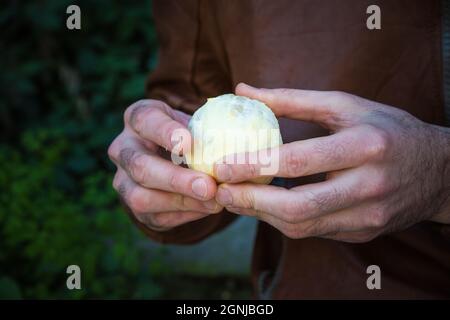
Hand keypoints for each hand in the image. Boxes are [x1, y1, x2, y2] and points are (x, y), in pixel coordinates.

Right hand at [108, 100, 221, 231]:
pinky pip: (155, 217)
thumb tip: (236, 132)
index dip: (166, 133)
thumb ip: (208, 126)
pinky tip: (207, 209)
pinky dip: (184, 214)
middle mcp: (122, 149)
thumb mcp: (195, 121)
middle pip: (140, 166)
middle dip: (176, 179)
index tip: (189, 143)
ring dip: (181, 202)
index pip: (145, 121)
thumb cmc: (189, 134)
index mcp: (137, 119)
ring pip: (141, 197)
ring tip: (213, 203)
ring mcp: (124, 180)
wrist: (172, 158)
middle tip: (208, 186)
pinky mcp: (134, 207)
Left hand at [214, 83, 449, 241]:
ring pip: (302, 226)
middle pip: (298, 206)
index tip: (221, 166)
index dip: (254, 166)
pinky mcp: (364, 232)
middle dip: (251, 201)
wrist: (438, 170)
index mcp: (365, 146)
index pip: (298, 162)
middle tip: (220, 190)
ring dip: (261, 215)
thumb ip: (292, 100)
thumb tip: (243, 90)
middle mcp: (369, 186)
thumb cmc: (387, 129)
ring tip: (234, 198)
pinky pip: (314, 232)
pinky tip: (264, 206)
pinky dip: (283, 220)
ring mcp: (369, 216)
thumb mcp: (345, 105)